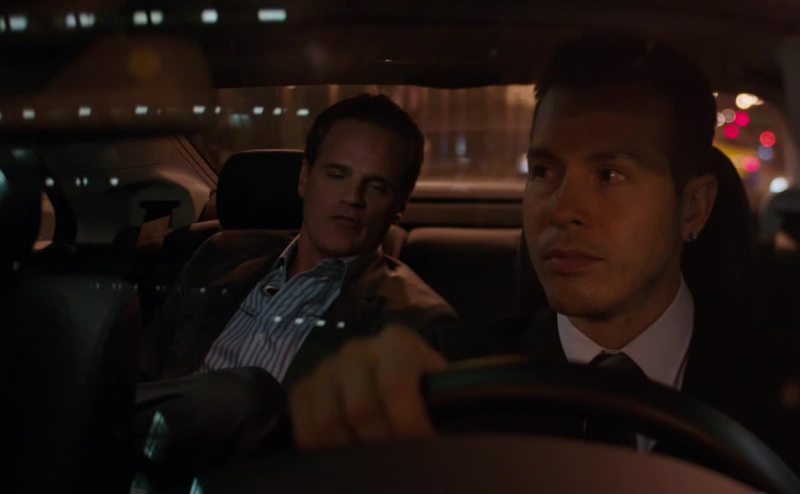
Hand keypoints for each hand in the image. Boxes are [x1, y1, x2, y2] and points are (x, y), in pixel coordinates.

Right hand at [289, 325, 446, 449]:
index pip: (394, 385)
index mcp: (396, 342)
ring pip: (328, 422)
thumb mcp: (437, 389)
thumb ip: (436, 404)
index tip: (421, 445)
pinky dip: (323, 450)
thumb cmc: (423, 388)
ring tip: (372, 461)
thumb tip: (431, 441)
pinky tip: (345, 455)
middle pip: (360, 409)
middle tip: (397, 461)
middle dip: (381, 443)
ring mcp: (326, 368)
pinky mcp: (304, 389)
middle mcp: (356, 350)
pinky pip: (305, 428)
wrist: (401, 377)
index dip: (407, 423)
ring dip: (351, 451)